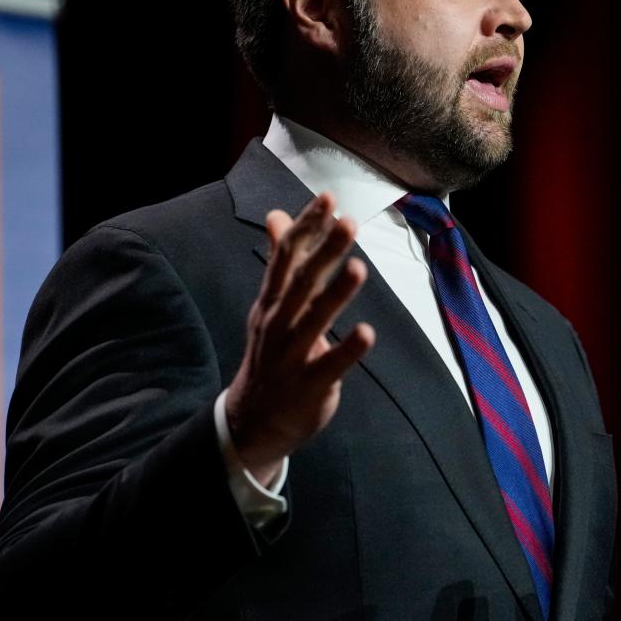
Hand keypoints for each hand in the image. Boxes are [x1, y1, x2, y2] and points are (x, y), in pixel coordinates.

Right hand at [225, 192, 374, 483]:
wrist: (253, 421)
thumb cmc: (272, 353)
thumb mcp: (272, 305)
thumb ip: (282, 261)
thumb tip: (278, 214)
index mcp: (272, 301)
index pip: (287, 256)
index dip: (307, 227)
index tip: (328, 198)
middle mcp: (279, 323)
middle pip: (301, 282)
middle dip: (324, 251)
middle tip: (348, 222)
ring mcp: (292, 355)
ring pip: (314, 320)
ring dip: (336, 294)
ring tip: (359, 267)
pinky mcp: (310, 386)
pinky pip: (330, 366)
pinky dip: (347, 350)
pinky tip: (367, 333)